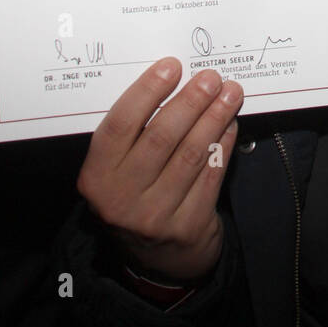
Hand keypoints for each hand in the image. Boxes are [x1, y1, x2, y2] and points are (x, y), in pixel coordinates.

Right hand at [76, 58, 242, 282]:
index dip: (146, 92)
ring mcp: (155, 217)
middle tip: (210, 77)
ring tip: (230, 93)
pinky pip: (210, 175)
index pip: (120, 125)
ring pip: (190, 154)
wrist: (155, 260)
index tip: (171, 66)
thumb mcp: (117, 171)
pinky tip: (230, 124)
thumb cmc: (135, 196)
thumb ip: (133, 134)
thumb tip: (171, 80)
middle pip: (161, 138)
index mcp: (96, 177)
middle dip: (190, 101)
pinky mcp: (188, 227)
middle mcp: (120, 199)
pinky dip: (223, 145)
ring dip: (214, 118)